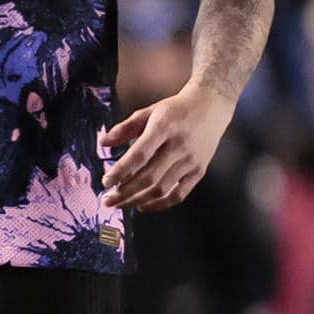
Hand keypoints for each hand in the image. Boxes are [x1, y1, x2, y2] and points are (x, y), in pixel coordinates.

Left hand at [98, 83, 236, 211]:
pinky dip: (160, 204)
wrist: (211, 107)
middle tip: (108, 200)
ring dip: (138, 200)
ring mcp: (191, 161)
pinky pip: (179, 194)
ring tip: (120, 204)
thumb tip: (103, 143)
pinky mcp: (199, 171)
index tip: (105, 181)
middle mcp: (178, 146)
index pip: (139, 155)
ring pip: (162, 189)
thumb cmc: (175, 110)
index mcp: (163, 128)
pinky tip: (143, 206)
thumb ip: (125, 128)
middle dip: (125, 192)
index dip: (121, 171)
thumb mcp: (148, 112)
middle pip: (149, 177)